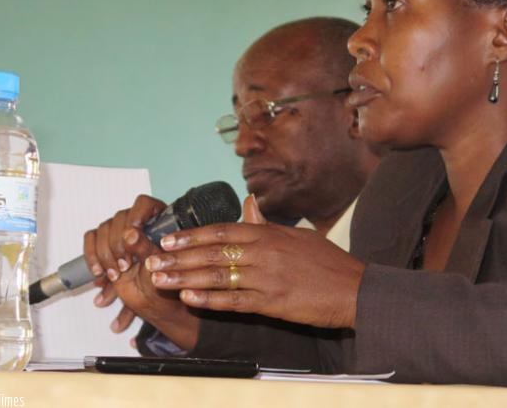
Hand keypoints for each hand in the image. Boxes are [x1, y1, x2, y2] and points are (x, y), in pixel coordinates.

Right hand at [83, 194, 201, 348]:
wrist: (160, 296)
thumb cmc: (167, 276)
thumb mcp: (161, 263)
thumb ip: (147, 247)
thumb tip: (131, 234)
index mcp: (159, 219)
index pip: (143, 204)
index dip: (136, 216)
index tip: (132, 237)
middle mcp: (138, 220)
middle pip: (119, 218)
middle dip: (118, 245)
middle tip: (125, 266)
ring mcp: (120, 231)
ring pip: (103, 229)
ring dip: (105, 254)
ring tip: (115, 275)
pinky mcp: (106, 243)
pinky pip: (91, 238)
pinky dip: (92, 255)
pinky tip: (99, 273)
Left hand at [145, 195, 365, 328]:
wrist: (355, 289)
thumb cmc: (329, 262)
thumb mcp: (298, 236)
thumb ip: (268, 224)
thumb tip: (249, 205)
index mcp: (270, 234)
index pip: (222, 230)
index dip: (192, 235)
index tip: (168, 239)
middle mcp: (264, 252)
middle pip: (213, 251)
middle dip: (178, 256)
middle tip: (151, 259)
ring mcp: (267, 277)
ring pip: (217, 275)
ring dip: (185, 277)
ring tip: (159, 279)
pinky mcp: (272, 301)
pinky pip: (234, 300)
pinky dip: (209, 299)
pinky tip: (189, 298)